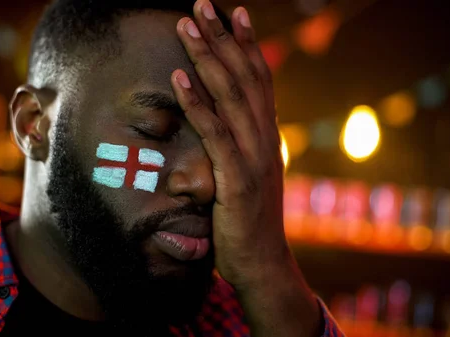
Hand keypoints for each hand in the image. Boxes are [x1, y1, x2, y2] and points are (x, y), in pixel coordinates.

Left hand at [170, 1, 321, 335]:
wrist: (263, 262)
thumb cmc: (249, 219)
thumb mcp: (250, 174)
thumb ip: (241, 146)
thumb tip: (227, 123)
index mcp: (268, 136)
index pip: (260, 79)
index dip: (247, 44)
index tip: (234, 12)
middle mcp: (266, 139)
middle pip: (245, 78)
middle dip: (223, 38)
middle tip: (203, 4)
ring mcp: (254, 158)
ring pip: (232, 97)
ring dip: (208, 58)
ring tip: (186, 25)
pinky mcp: (237, 181)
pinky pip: (216, 134)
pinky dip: (198, 103)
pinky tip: (180, 77)